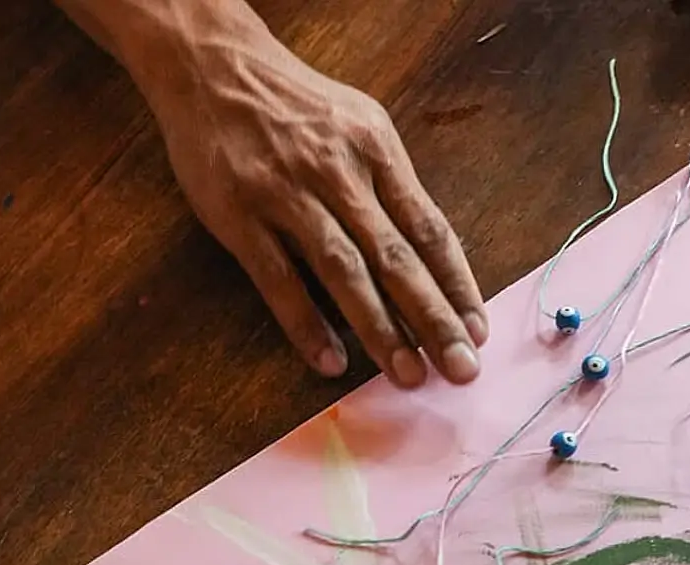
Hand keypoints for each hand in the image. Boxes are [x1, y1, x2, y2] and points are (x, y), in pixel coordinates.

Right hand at [140, 14, 487, 385]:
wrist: (211, 64)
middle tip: (460, 368)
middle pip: (397, 257)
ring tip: (407, 374)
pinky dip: (306, 323)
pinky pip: (278, 279)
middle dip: (433, 318)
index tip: (478, 330)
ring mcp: (287, 195)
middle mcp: (339, 172)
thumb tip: (432, 254)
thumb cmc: (297, 105)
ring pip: (344, 271)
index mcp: (377, 150)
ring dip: (380, 329)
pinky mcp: (239, 215)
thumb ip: (393, 186)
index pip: (429, 229)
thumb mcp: (360, 125)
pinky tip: (331, 361)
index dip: (457, 284)